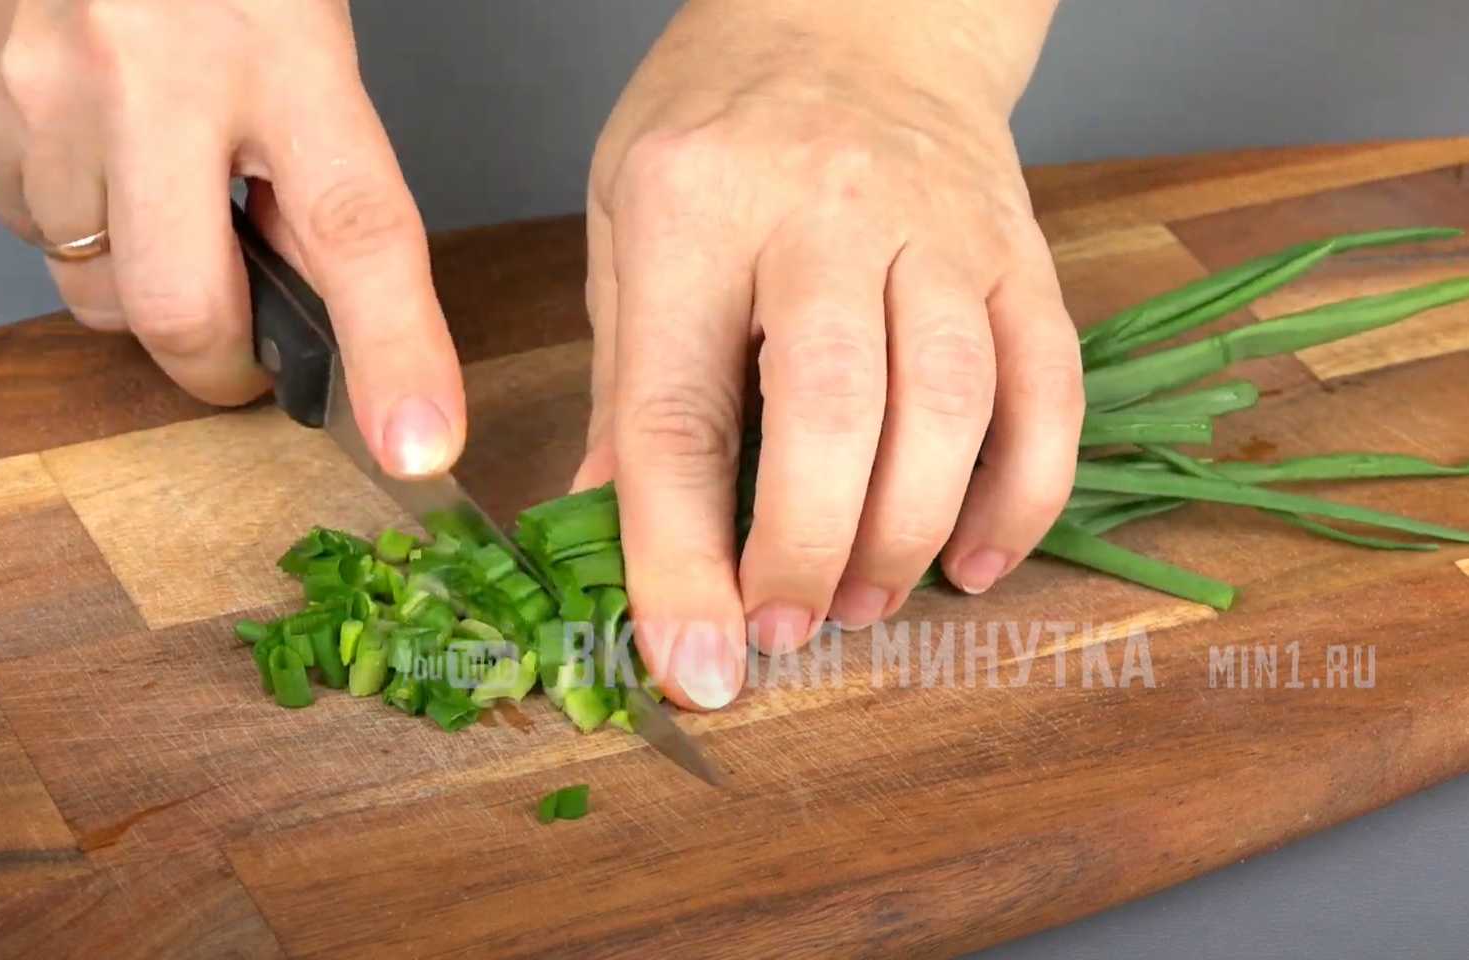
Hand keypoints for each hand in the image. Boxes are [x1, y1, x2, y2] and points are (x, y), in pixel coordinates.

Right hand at [0, 0, 464, 476]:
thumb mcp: (303, 25)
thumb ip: (314, 158)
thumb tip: (312, 295)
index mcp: (282, 47)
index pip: (359, 232)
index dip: (396, 355)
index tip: (421, 447)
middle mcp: (153, 76)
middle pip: (185, 313)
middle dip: (220, 358)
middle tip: (245, 334)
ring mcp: (45, 92)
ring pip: (93, 289)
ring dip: (136, 275)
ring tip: (161, 184)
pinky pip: (23, 231)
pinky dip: (66, 219)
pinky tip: (92, 144)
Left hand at [580, 0, 1082, 707]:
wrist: (860, 11)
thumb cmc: (720, 118)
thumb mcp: (625, 217)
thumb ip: (627, 373)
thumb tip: (604, 521)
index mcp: (693, 207)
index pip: (681, 409)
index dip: (679, 558)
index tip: (692, 665)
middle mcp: (825, 212)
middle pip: (832, 411)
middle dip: (805, 550)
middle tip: (780, 629)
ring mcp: (939, 228)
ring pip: (952, 405)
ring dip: (908, 536)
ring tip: (859, 602)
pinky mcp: (1018, 253)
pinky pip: (1048, 388)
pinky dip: (1023, 494)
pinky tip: (973, 560)